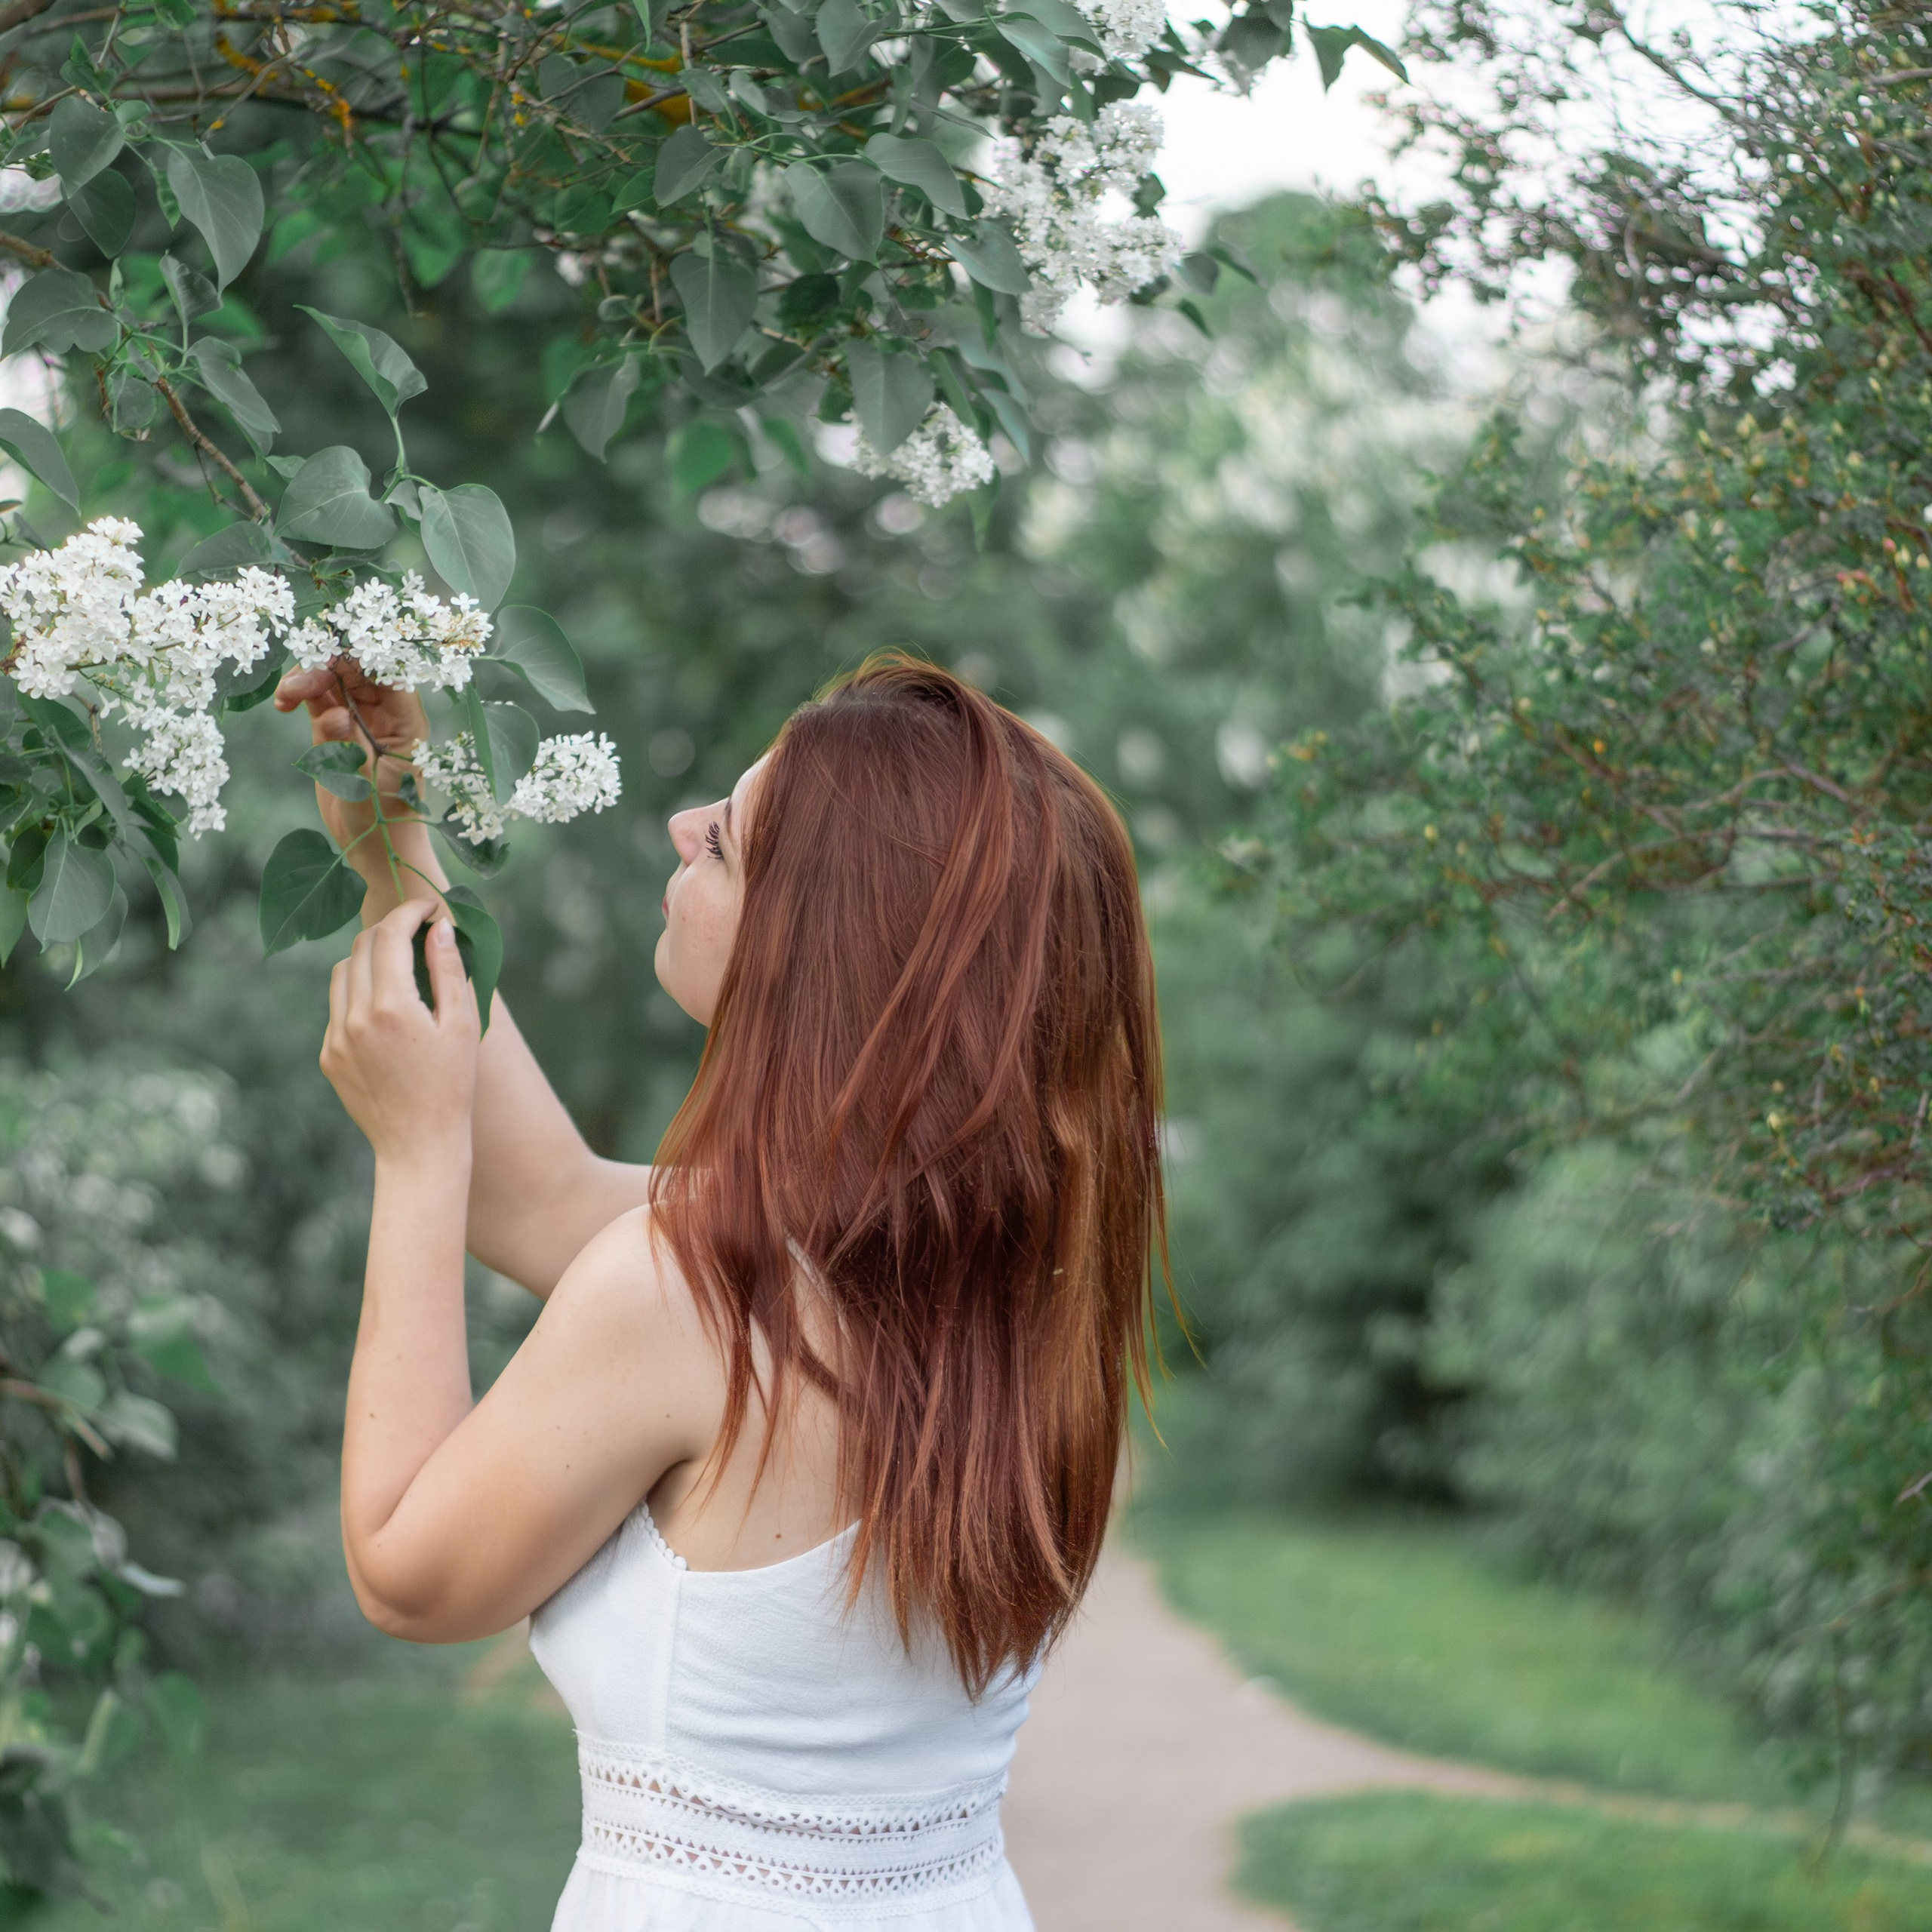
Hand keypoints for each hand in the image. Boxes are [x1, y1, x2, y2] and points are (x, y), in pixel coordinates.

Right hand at [274, 658, 431, 857]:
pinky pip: (316, 699)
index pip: (389, 672)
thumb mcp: (367, 785)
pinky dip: (298, 694)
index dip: (361, 656)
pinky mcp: (335, 730)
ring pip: (333, 680)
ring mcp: (359, 719)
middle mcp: (385, 713)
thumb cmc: (383, 819)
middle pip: (356, 669)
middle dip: (325, 666)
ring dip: (307, 679)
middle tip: (296, 686)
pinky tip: (283, 703)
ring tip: (285, 697)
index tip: (328, 655)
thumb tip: (335, 713)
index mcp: (406, 720)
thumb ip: (349, 747)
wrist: (376, 846)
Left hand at [323, 900, 478, 1164]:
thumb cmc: (451, 1086)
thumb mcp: (461, 1025)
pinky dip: (360, 993)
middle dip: (390, 930)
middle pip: (361, 947)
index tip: (430, 908)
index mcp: (390, 1007)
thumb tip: (439, 927)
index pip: (389, 935)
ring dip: (370, 958)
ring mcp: (335, 1038)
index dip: (410, 911)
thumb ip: (447, 970)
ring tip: (402, 967)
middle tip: (420, 932)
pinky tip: (389, 1010)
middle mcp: (354, 1018)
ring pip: (342, 973)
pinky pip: (338, 1007)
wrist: (419, 1146)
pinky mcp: (328, 1055)